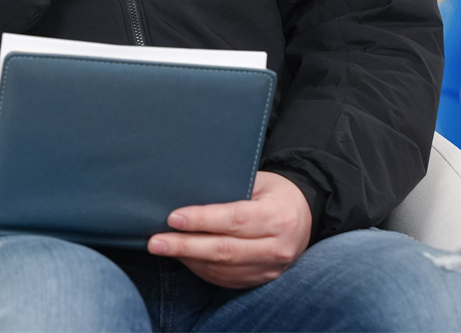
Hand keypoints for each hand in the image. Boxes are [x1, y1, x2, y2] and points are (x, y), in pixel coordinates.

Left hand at [147, 171, 312, 287]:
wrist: (304, 215)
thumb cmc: (274, 192)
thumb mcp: (258, 181)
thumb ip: (230, 188)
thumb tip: (187, 190)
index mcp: (277, 217)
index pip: (235, 220)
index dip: (202, 220)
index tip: (173, 218)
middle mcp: (276, 247)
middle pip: (224, 250)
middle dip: (185, 246)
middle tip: (155, 241)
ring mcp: (270, 268)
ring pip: (222, 268)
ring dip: (188, 259)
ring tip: (162, 248)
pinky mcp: (261, 279)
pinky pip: (226, 278)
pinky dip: (201, 268)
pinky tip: (183, 257)